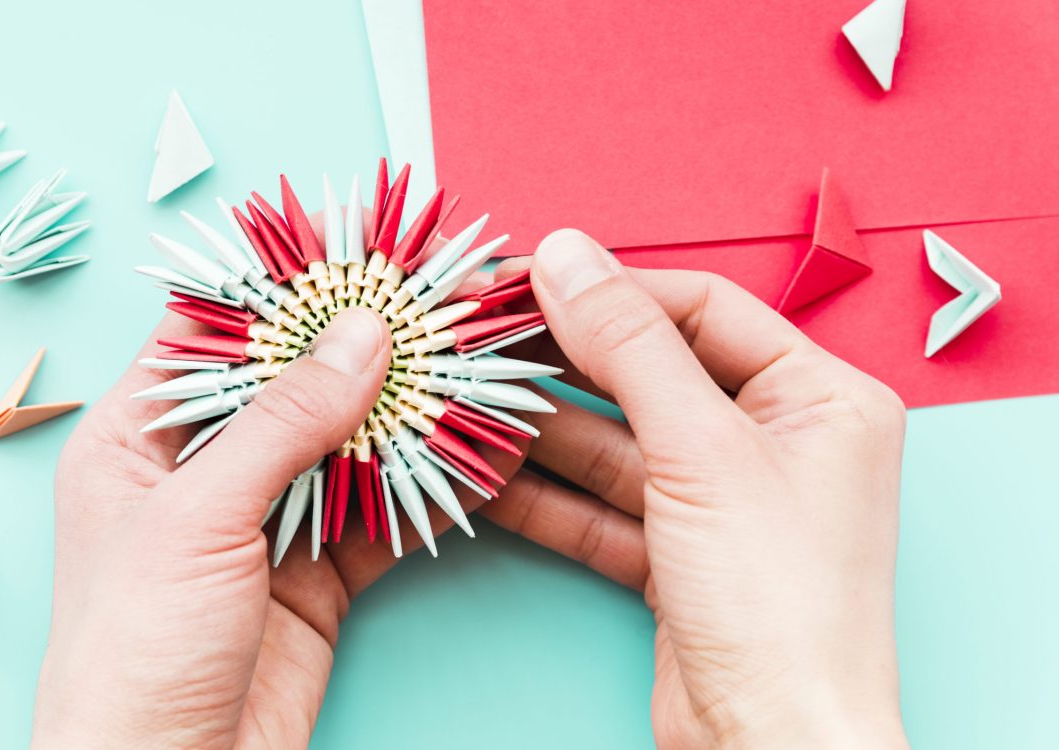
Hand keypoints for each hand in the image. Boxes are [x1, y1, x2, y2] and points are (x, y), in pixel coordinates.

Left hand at [30, 266, 517, 745]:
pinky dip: (428, 484)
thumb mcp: (199, 518)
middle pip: (295, 382)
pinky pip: (380, 511)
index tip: (352, 239)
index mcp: (138, 437)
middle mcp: (202, 469)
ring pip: (347, 443)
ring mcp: (264, 520)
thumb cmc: (135, 651)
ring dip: (407, 408)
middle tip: (433, 296)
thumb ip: (284, 422)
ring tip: (469, 359)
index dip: (283, 281)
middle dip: (364, 342)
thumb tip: (358, 332)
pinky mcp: (316, 571)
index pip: (215, 330)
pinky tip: (475, 450)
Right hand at [482, 230, 909, 748]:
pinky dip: (544, 492)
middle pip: (651, 374)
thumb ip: (630, 347)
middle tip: (481, 334)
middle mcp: (776, 442)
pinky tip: (484, 473)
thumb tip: (568, 257)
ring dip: (541, 429)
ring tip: (466, 398)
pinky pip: (601, 504)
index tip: (529, 276)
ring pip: (616, 443)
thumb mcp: (702, 451)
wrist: (772, 749)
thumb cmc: (780, 605)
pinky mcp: (678, 556)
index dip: (612, 290)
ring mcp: (723, 503)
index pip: (702, 309)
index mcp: (818, 397)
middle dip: (565, 360)